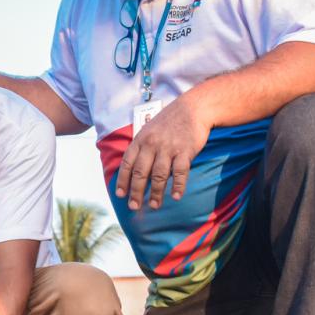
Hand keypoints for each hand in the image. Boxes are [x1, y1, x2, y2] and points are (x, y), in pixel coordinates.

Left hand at [114, 93, 211, 210]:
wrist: (193, 108)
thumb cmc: (170, 121)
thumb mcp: (149, 129)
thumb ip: (141, 147)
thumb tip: (134, 169)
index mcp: (140, 140)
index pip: (127, 163)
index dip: (122, 180)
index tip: (121, 194)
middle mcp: (152, 145)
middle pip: (141, 173)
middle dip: (136, 192)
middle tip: (134, 207)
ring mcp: (168, 148)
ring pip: (159, 176)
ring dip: (156, 193)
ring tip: (154, 205)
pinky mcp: (185, 151)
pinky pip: (180, 172)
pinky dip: (178, 186)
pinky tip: (176, 196)